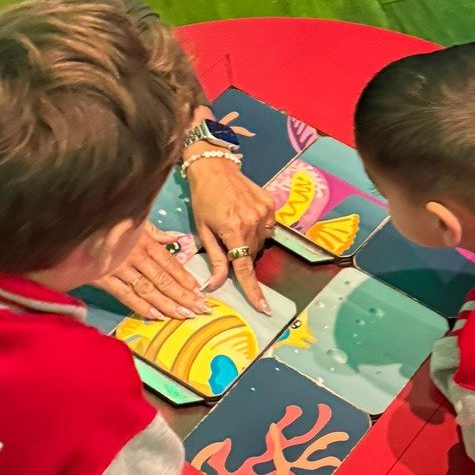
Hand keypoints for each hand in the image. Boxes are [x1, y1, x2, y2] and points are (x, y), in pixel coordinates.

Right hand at [94, 223, 209, 320]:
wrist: (78, 224)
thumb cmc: (109, 223)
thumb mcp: (135, 221)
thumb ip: (156, 232)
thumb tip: (176, 239)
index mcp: (145, 241)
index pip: (170, 263)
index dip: (186, 278)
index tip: (200, 291)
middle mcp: (136, 255)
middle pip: (164, 279)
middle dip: (184, 296)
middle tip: (201, 309)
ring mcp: (120, 268)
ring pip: (149, 289)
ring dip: (168, 304)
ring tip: (184, 315)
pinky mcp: (104, 278)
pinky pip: (125, 295)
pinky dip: (141, 307)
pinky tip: (157, 316)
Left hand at [186, 150, 275, 313]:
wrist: (215, 167)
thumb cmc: (203, 199)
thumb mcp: (203, 230)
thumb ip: (214, 259)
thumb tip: (215, 285)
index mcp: (233, 230)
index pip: (245, 268)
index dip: (253, 291)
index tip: (264, 308)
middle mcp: (253, 222)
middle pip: (251, 255)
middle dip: (241, 256)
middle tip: (228, 241)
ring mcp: (265, 212)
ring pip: (261, 242)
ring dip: (250, 243)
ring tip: (235, 226)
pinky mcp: (270, 204)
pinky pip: (268, 228)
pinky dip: (258, 229)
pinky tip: (245, 217)